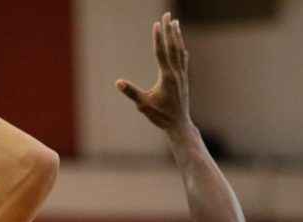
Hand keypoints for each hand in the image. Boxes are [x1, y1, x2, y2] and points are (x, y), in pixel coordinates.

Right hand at [116, 12, 191, 134]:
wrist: (179, 124)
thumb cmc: (160, 116)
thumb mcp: (143, 105)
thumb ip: (131, 92)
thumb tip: (118, 83)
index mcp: (166, 77)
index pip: (161, 53)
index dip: (158, 38)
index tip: (156, 24)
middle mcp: (176, 73)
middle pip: (173, 47)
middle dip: (170, 30)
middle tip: (167, 15)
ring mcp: (182, 76)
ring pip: (180, 51)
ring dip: (177, 36)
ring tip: (175, 23)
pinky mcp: (184, 80)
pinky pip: (183, 60)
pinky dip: (181, 50)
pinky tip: (181, 46)